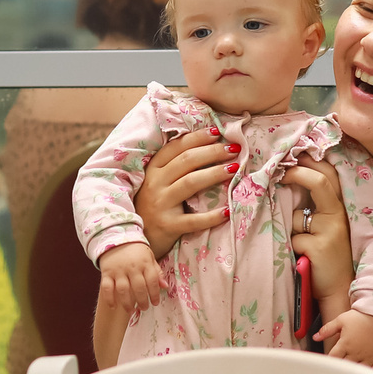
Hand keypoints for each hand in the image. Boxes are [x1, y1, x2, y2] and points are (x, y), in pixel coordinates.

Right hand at [97, 241, 166, 314]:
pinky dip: (109, 298)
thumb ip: (157, 272)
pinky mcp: (106, 272)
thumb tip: (165, 286)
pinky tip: (113, 307)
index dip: (154, 294)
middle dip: (142, 301)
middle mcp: (132, 267)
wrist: (115, 238)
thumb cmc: (136, 252)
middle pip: (138, 287)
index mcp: (145, 263)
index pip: (152, 281)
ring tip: (130, 311)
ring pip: (123, 289)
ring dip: (127, 303)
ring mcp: (118, 270)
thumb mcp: (149, 258)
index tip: (155, 303)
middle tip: (144, 308)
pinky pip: (106, 287)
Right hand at [134, 131, 233, 258]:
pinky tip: (228, 211)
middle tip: (233, 149)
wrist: (138, 240)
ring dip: (214, 173)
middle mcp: (155, 184)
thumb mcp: (155, 184)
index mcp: (152, 170)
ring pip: (190, 183)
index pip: (176, 147)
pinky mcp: (168, 226)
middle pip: (186, 161)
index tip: (216, 132)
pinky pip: (193, 220)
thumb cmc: (151, 209)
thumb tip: (205, 149)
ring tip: (234, 169)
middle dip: (212, 152)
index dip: (197, 138)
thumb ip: (172, 168)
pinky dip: (212, 216)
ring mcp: (160, 205)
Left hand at [280, 156, 351, 288]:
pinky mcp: (319, 246)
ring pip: (296, 216)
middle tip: (280, 172)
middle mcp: (339, 215)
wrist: (338, 290)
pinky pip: (292, 237)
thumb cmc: (327, 257)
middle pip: (320, 181)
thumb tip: (286, 182)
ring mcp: (330, 230)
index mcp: (340, 208)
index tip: (292, 158)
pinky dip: (290, 247)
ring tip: (301, 246)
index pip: (330, 174)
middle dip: (296, 173)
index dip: (311, 162)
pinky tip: (302, 258)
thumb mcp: (326, 226)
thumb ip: (314, 207)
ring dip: (290, 229)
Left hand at [317, 307, 372, 367]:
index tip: (325, 364)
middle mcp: (356, 352)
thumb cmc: (359, 317)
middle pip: (344, 367)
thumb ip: (327, 330)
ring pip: (358, 371)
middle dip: (338, 369)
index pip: (333, 358)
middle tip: (334, 372)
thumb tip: (315, 337)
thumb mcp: (340, 320)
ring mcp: (367, 356)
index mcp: (345, 344)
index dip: (327, 362)